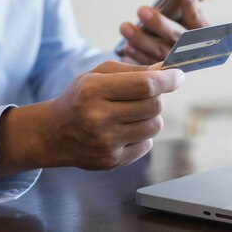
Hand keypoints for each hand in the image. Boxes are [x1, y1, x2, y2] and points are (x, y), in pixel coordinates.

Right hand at [0, 61, 183, 177]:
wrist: (53, 133)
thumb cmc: (79, 98)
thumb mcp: (97, 75)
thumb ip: (132, 71)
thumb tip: (166, 71)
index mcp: (93, 90)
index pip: (144, 85)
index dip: (168, 80)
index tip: (178, 76)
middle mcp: (98, 117)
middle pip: (154, 106)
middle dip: (157, 97)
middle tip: (147, 95)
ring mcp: (105, 142)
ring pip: (154, 126)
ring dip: (150, 117)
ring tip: (132, 112)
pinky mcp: (111, 160)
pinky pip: (146, 144)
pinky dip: (141, 135)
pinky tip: (123, 129)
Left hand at [119, 0, 225, 64]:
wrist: (175, 56)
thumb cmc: (183, 27)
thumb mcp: (192, 12)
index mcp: (205, 33)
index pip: (199, 18)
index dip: (193, 5)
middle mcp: (193, 49)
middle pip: (177, 37)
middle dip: (159, 23)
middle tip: (142, 10)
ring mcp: (177, 64)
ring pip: (160, 52)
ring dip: (142, 40)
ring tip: (125, 27)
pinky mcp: (161, 74)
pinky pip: (148, 67)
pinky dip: (137, 57)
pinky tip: (127, 47)